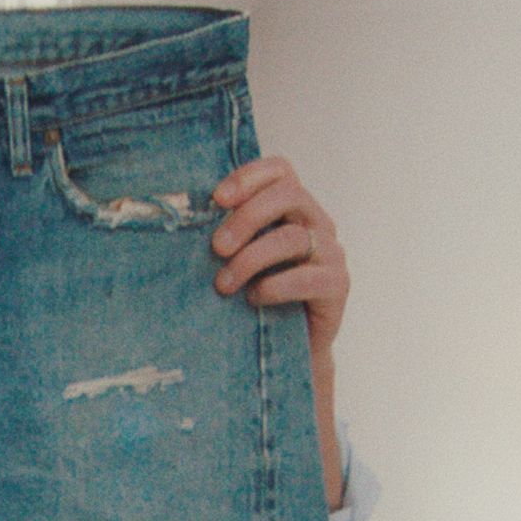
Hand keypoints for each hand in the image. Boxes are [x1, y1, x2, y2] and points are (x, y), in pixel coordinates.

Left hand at [210, 156, 348, 367]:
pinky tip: (254, 297)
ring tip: (224, 284)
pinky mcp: (337, 286)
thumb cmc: (255, 298)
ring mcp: (330, 253)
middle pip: (289, 195)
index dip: (249, 177)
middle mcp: (317, 223)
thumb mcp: (237, 259)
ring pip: (294, 237)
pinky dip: (276, 286)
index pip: (280, 170)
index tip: (216, 199)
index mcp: (293, 208)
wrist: (287, 350)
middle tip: (216, 247)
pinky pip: (309, 277)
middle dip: (247, 218)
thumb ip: (225, 236)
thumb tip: (183, 219)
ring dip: (251, 259)